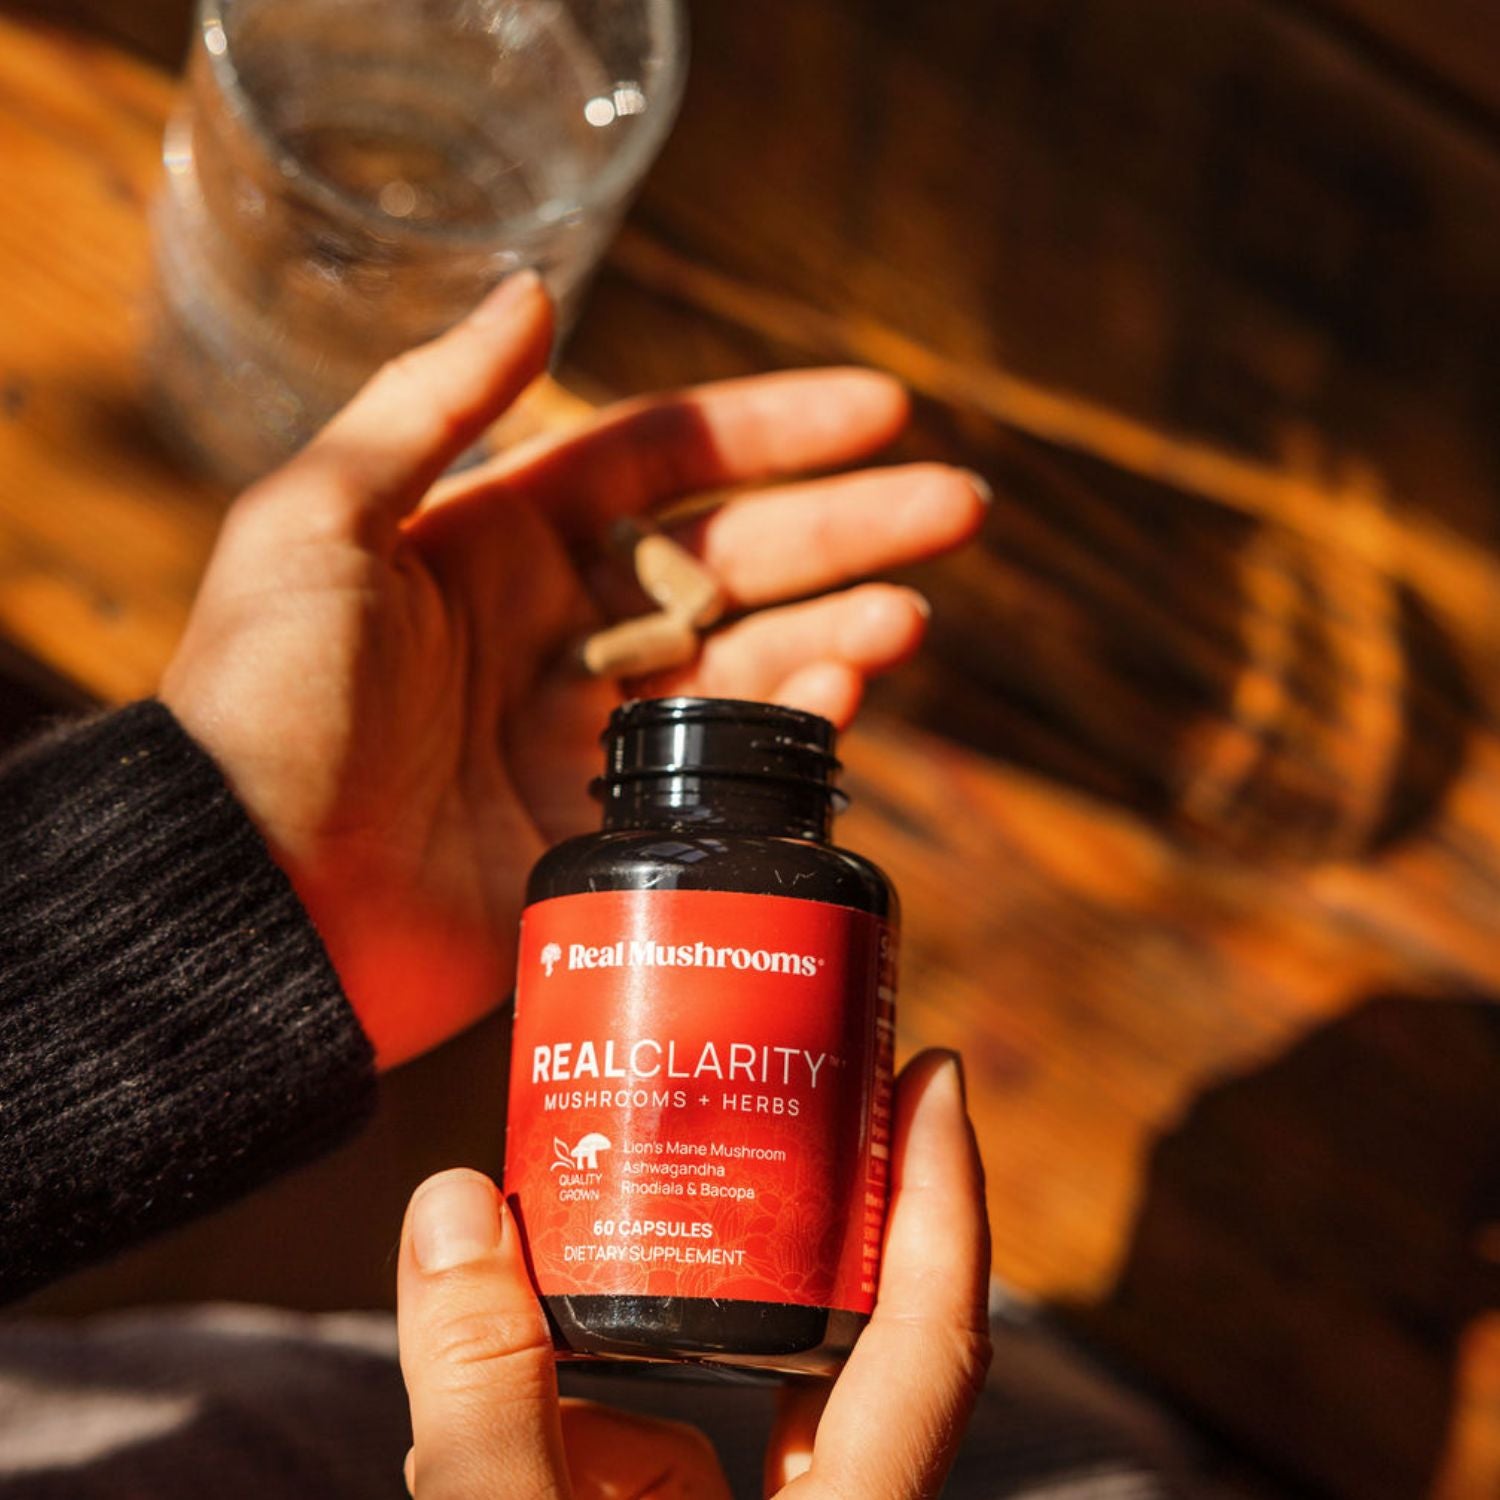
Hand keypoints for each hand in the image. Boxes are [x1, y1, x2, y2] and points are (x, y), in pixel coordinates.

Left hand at [161, 273, 986, 1067]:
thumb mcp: (320, 522)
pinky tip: (849, 691)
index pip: (667, 461)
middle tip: (960, 505)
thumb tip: (533, 288)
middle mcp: (563, 629)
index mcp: (504, 542)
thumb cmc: (266, 696)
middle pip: (735, 555)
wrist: (248, 895)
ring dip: (840, 626)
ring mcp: (591, 732)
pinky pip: (727, 771)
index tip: (878, 410)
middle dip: (849, 524)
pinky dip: (795, 731)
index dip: (771, 429)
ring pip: (749, 661)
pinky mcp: (608, 828)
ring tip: (914, 609)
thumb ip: (427, 403)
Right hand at [397, 1050, 990, 1497]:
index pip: (932, 1341)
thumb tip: (454, 1207)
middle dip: (756, 1222)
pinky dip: (567, 1422)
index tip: (932, 1070)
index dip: (943, 1196)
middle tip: (729, 1094)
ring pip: (699, 1408)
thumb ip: (487, 1403)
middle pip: (818, 1339)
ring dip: (611, 1343)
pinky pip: (635, 1461)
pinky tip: (488, 1396)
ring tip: (527, 1245)